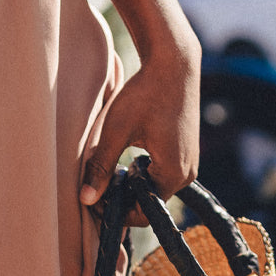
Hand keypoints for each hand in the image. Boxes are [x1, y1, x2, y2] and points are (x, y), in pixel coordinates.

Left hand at [79, 35, 200, 227]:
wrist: (173, 63)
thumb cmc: (145, 93)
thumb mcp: (117, 130)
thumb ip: (101, 166)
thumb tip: (86, 199)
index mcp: (173, 174)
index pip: (144, 212)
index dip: (118, 209)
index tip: (95, 199)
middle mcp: (187, 173)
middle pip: (150, 200)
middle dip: (123, 195)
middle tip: (96, 181)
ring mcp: (190, 161)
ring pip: (156, 185)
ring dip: (132, 181)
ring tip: (108, 165)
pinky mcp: (186, 149)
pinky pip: (163, 171)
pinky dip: (144, 169)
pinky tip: (125, 153)